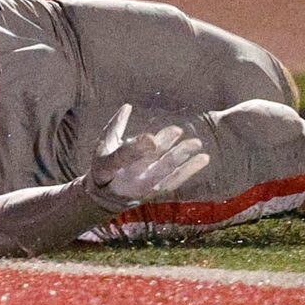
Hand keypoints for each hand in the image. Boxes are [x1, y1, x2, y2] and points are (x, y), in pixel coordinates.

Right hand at [83, 104, 210, 213]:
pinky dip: (189, 170)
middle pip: (147, 163)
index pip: (122, 158)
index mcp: (106, 168)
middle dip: (164, 147)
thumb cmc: (103, 166)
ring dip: (181, 157)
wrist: (106, 199)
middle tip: (177, 130)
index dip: (137, 148)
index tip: (151, 137)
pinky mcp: (155, 193)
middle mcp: (126, 181)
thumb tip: (127, 106)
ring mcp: (142, 189)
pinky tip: (202, 159)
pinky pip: (174, 181)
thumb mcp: (102, 147)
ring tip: (196, 143)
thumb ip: (115, 126)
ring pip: (164, 172)